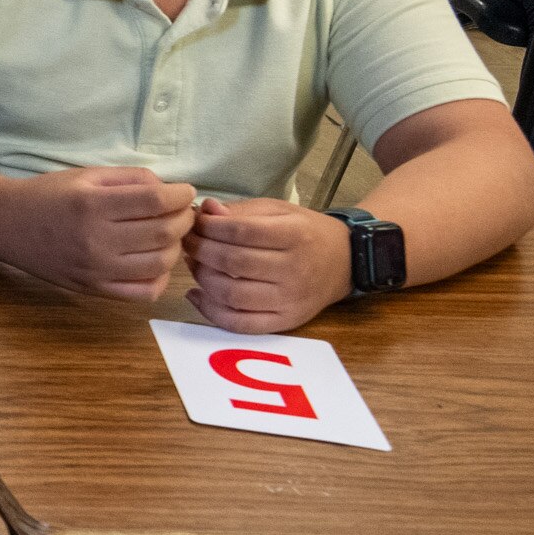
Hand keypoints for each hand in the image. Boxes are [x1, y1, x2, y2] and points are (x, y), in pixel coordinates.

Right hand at [2, 167, 195, 299]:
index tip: (186, 191)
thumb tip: (170, 191)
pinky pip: (144, 292)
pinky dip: (161, 278)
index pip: (155, 200)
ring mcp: (95, 269)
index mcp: (92, 204)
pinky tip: (155, 261)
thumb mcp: (86, 175)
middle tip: (183, 211)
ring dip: (176, 247)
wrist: (6, 224)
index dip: (180, 194)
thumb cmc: (48, 195)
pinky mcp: (94, 289)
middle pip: (163, 232)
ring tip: (169, 235)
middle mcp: (95, 239)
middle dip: (184, 219)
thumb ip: (130, 178)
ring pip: (160, 263)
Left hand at [186, 197, 353, 332]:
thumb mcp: (279, 211)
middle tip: (188, 241)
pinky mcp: (285, 322)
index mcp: (295, 235)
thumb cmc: (305, 232)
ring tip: (193, 263)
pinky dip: (211, 312)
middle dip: (200, 250)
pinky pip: (240, 324)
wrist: (346, 262)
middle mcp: (295, 270)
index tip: (195, 222)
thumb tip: (205, 210)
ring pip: (232, 294)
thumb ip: (241, 211)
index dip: (209, 227)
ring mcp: (290, 300)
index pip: (241, 231)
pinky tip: (196, 294)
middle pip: (233, 263)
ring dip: (202, 278)